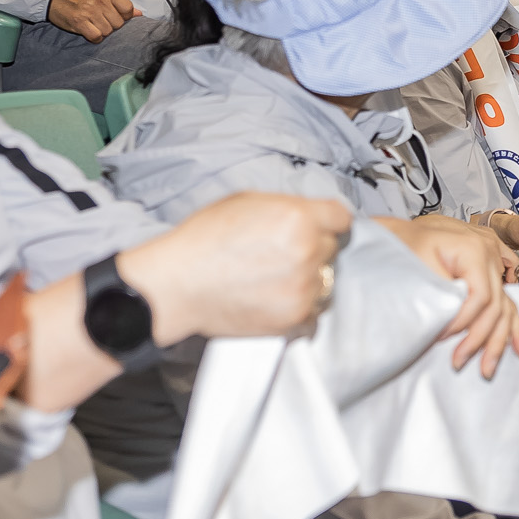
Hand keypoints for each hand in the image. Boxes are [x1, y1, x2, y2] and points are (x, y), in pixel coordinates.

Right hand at [47, 0, 136, 39]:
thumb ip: (119, 2)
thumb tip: (139, 14)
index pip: (128, 9)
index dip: (124, 16)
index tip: (115, 15)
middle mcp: (99, 0)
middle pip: (118, 23)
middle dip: (112, 24)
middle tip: (101, 19)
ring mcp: (89, 11)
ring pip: (108, 31)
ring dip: (102, 31)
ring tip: (93, 23)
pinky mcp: (79, 22)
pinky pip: (96, 37)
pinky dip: (95, 37)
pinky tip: (90, 31)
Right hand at [118, 191, 350, 347]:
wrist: (177, 285)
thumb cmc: (203, 241)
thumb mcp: (245, 202)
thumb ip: (286, 206)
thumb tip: (309, 213)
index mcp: (299, 217)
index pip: (341, 218)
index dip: (328, 221)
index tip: (320, 228)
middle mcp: (307, 251)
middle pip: (332, 248)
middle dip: (313, 249)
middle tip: (282, 254)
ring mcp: (304, 287)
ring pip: (326, 280)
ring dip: (309, 279)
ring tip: (274, 278)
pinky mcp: (295, 316)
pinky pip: (314, 310)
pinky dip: (299, 306)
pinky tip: (273, 297)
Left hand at [375, 215, 518, 376]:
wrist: (401, 232)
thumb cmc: (405, 244)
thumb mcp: (419, 265)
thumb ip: (441, 293)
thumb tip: (450, 322)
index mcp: (474, 248)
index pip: (480, 296)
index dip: (463, 322)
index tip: (442, 337)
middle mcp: (490, 253)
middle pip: (496, 304)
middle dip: (480, 338)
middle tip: (459, 360)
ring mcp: (493, 260)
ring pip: (505, 306)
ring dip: (499, 339)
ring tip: (488, 367)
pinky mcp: (490, 270)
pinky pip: (507, 299)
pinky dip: (511, 323)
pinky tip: (518, 347)